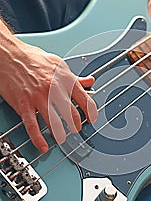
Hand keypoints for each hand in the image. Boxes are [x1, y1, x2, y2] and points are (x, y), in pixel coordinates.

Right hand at [0, 29, 97, 152]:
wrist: (9, 55)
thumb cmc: (32, 58)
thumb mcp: (58, 64)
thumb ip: (74, 77)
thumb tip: (89, 81)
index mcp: (64, 79)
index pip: (84, 99)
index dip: (90, 112)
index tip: (92, 119)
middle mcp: (53, 89)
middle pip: (71, 113)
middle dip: (76, 125)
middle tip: (76, 129)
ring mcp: (38, 97)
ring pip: (54, 122)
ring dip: (61, 133)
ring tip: (62, 137)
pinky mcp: (24, 104)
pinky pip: (32, 125)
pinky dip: (38, 139)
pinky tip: (43, 146)